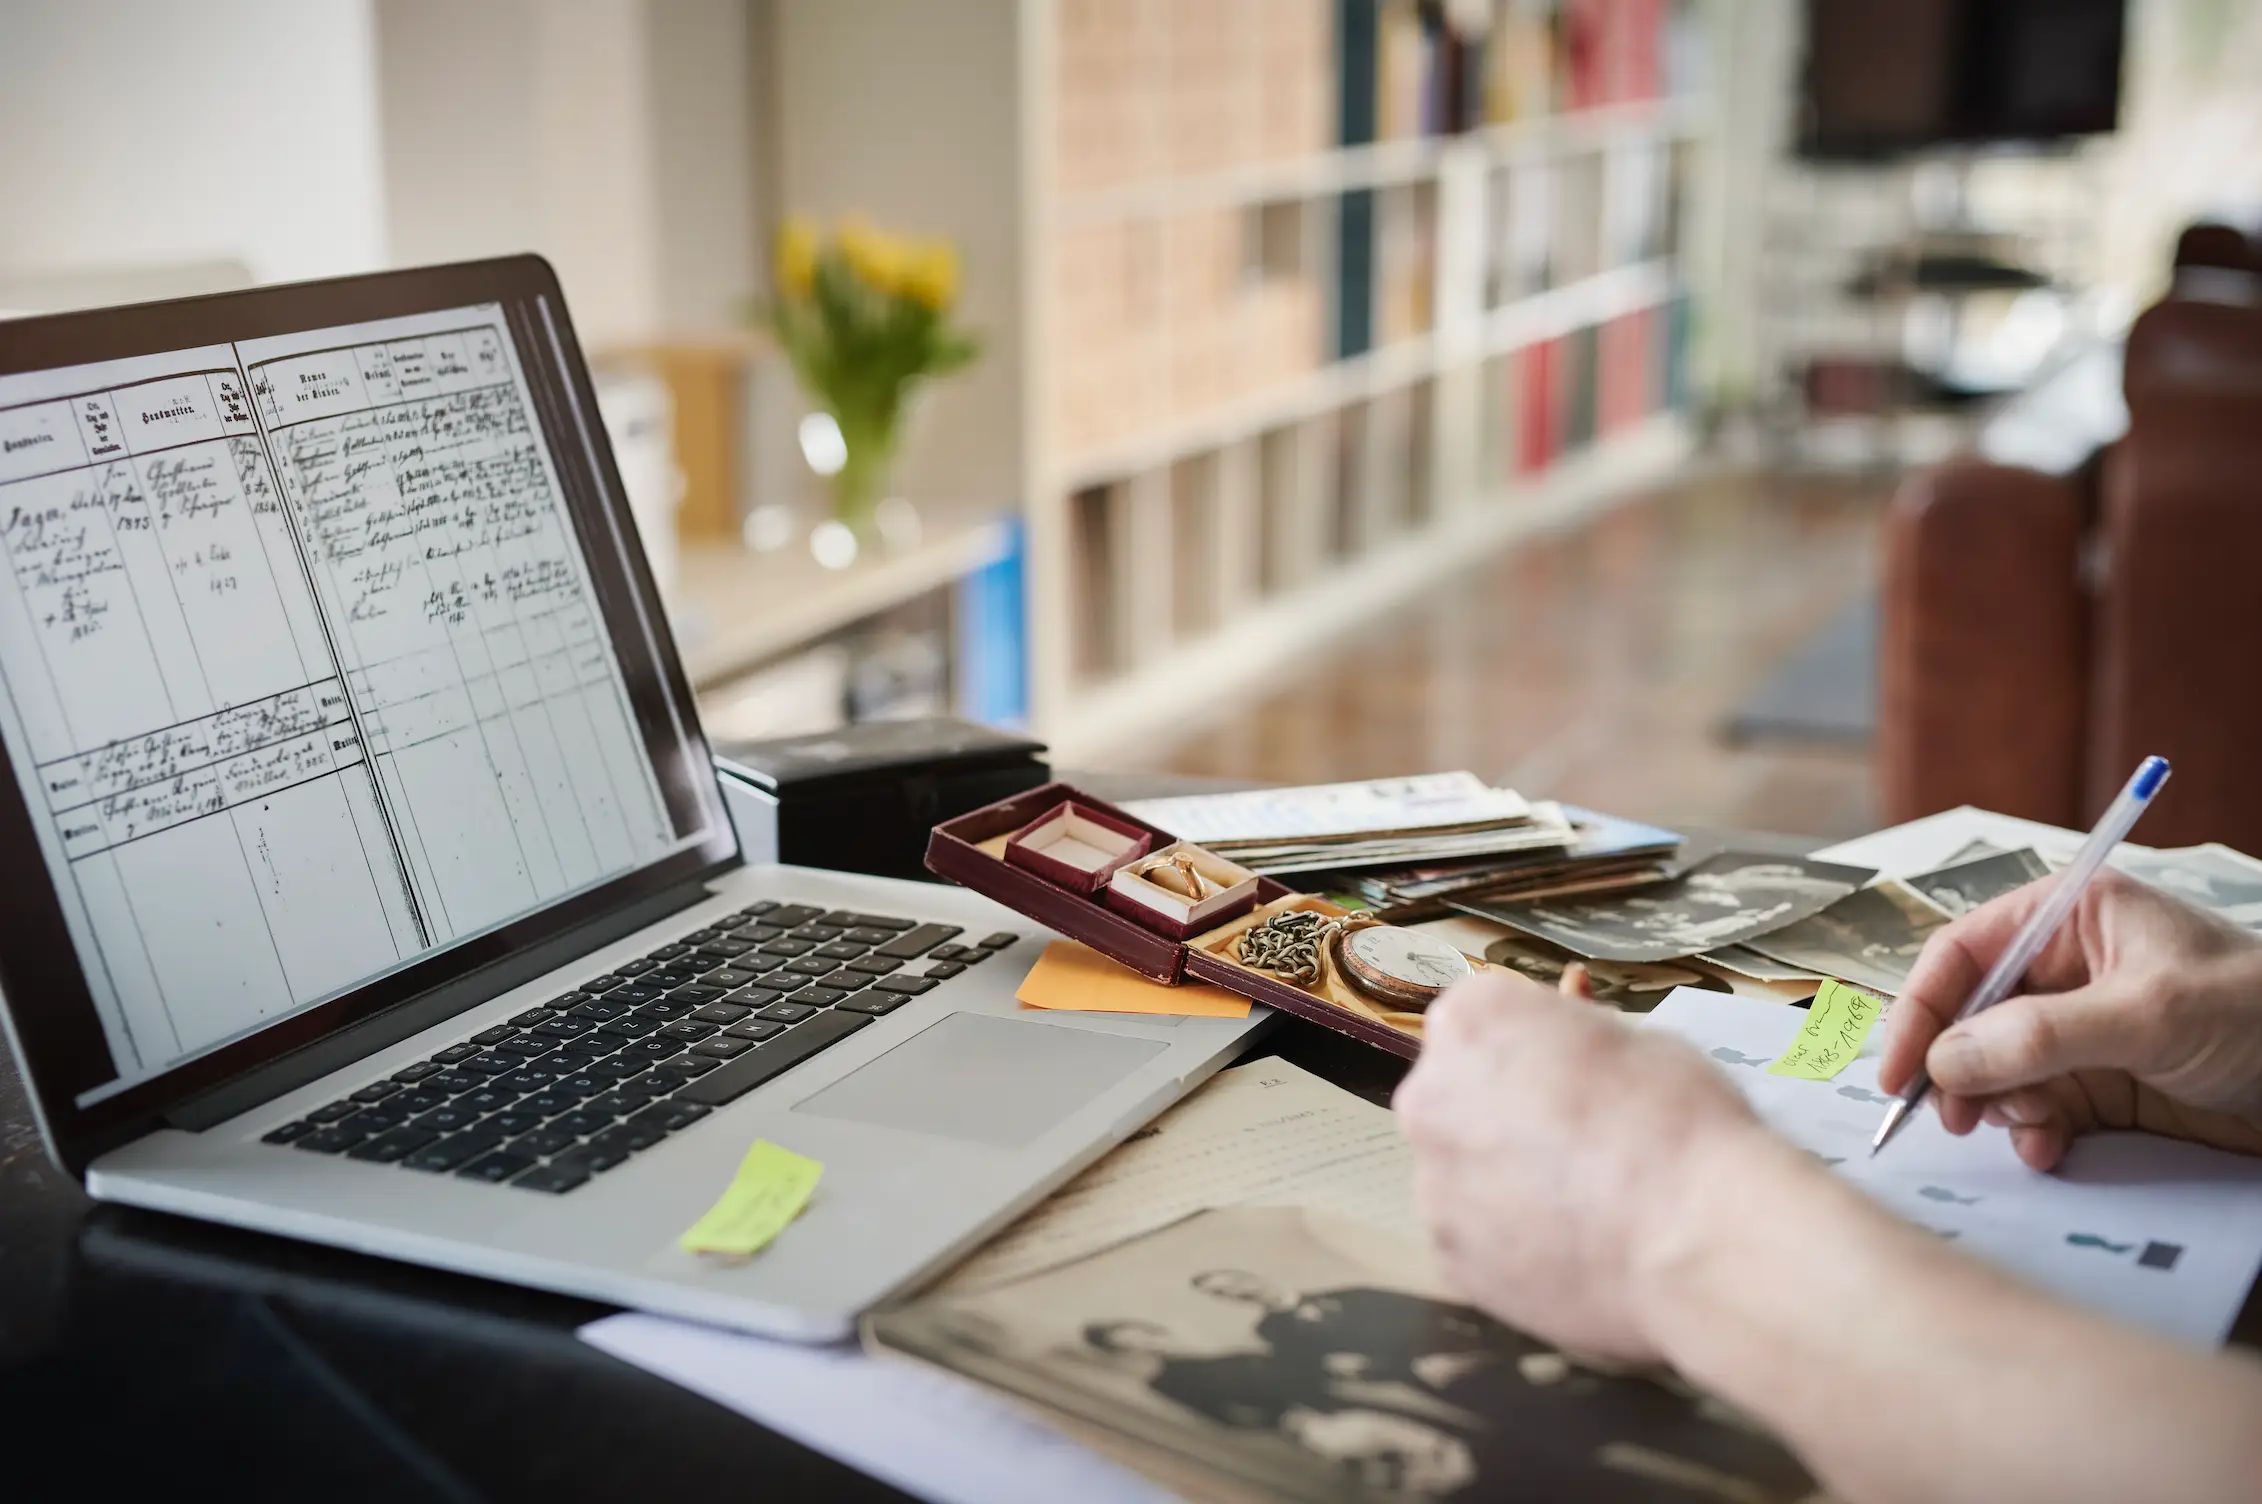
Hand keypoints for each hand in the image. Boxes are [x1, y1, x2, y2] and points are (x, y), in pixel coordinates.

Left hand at [1393, 969, 1772, 1363]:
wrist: (1697, 1240)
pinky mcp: (1451, 1259)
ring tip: (1582, 1205)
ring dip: (1503, 1182)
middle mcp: (1429, 1097)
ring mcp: (1432, 1184)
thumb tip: (1567, 1049)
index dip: (1530, 1047)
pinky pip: (1474, 1239)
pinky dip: (1510, 1243)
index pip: (1479, 1020)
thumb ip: (1574, 1040)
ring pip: (1461, 1173)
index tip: (1568, 1072)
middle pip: (1456, 1096)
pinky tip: (1571, 1248)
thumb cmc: (1677, 1124)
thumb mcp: (1635, 1040)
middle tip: (1577, 1142)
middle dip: (1503, 1113)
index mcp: (1471, 1021)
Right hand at [1880, 868, 2261, 1170]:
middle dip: (1957, 1068)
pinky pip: (2036, 1107)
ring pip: (1995, 1069)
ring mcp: (2079, 1028)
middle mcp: (2063, 969)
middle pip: (1968, 1016)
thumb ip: (2040, 1036)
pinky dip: (2031, 1132)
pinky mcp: (2101, 1082)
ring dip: (1998, 1105)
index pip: (1962, 956)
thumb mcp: (2147, 1015)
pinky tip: (2048, 1149)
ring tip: (2028, 1129)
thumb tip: (1946, 1061)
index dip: (1921, 1010)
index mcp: (2066, 919)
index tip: (1901, 1071)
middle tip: (1953, 1117)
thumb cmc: (2258, 1011)